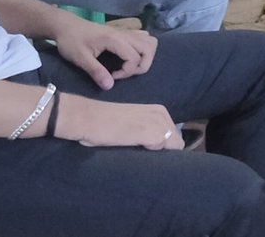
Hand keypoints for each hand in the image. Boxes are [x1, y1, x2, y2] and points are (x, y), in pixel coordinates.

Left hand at [50, 15, 158, 89]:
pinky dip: (142, 48)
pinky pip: (142, 37)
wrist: (65, 25)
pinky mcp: (122, 32)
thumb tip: (110, 86)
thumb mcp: (80, 58)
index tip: (112, 77)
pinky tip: (128, 56)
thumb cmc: (71, 41)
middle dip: (142, 65)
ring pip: (149, 41)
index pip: (134, 58)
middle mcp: (123, 34)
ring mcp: (124, 32)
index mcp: (114, 40)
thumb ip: (96, 72)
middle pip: (148, 48)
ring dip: (145, 56)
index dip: (127, 72)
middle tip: (125, 73)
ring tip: (129, 66)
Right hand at [59, 95, 183, 149]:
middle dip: (162, 151)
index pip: (174, 135)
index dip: (162, 146)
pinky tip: (134, 146)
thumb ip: (148, 130)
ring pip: (173, 147)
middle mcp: (161, 114)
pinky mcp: (151, 133)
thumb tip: (160, 148)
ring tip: (135, 147)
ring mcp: (157, 123)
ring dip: (157, 153)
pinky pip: (163, 150)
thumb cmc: (105, 124)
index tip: (145, 148)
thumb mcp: (133, 123)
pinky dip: (151, 154)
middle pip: (176, 142)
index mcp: (158, 110)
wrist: (87, 118)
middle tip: (139, 149)